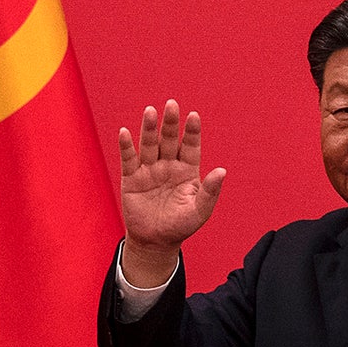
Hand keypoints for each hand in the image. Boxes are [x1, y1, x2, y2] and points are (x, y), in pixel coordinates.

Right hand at [118, 100, 224, 284]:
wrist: (155, 242)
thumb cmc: (181, 226)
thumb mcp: (200, 210)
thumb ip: (210, 191)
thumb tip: (222, 170)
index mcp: (187, 170)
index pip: (191, 146)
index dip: (192, 131)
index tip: (193, 116)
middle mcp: (168, 165)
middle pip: (169, 139)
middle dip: (170, 123)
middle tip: (172, 105)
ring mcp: (149, 169)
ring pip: (149, 144)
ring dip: (149, 128)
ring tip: (150, 112)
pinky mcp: (131, 178)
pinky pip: (129, 159)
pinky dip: (126, 146)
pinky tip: (125, 133)